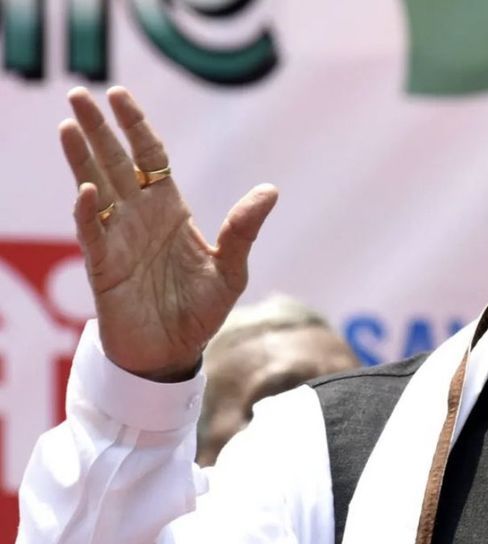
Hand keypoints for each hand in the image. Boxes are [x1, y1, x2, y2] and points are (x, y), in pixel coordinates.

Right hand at [61, 86, 277, 380]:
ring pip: (96, 189)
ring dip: (81, 159)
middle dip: (100, 129)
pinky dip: (90, 214)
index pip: (149, 156)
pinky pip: (94, 235)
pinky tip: (89, 192)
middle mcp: (139, 217)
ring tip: (67, 126)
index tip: (119, 96)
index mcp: (169, 210)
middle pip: (116, 162)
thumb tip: (270, 191)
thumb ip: (244, 230)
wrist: (174, 354)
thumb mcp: (231, 270)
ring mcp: (118, 239)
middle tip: (81, 95)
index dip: (135, 126)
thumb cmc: (200, 311)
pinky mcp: (104, 268)